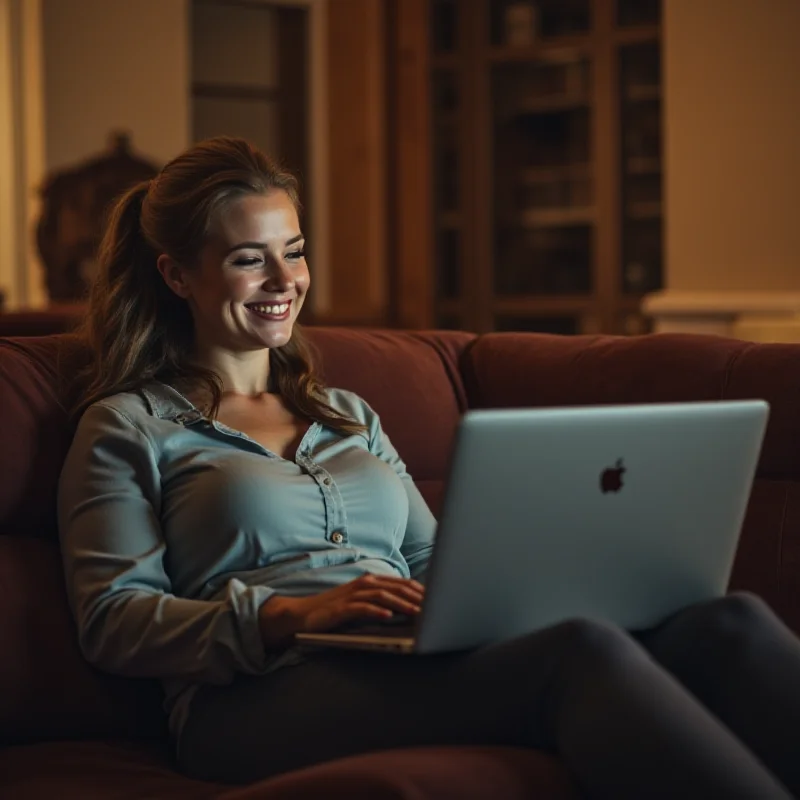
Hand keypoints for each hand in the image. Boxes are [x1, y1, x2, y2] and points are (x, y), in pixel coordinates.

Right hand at [258, 574, 424, 647]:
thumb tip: (411, 610)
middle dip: (416, 597)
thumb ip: (383, 602)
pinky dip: (376, 611)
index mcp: (371, 581)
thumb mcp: (363, 604)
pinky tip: (388, 616)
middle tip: (434, 607)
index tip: (437, 599)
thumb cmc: (336, 611)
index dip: (419, 591)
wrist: (304, 615)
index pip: (401, 583)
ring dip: (402, 605)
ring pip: (382, 596)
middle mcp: (364, 584)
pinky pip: (362, 608)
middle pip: (396, 587)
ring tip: (418, 613)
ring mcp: (352, 595)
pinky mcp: (341, 609)